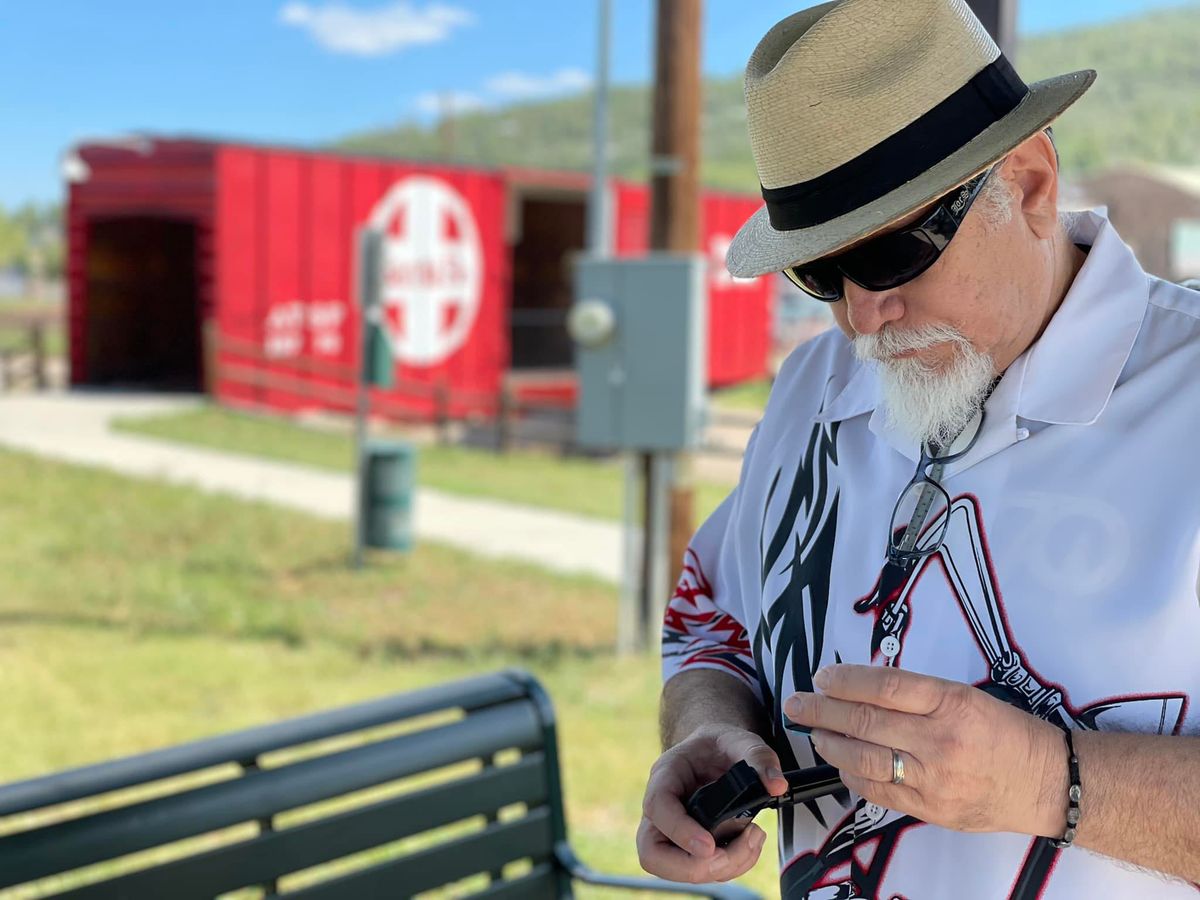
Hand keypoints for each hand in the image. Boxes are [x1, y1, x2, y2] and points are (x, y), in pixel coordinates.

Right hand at [637, 724, 788, 882]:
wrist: (716, 751)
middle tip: (728, 854)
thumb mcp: (739, 739)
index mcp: (666, 774)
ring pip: (676, 868)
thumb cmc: (718, 745)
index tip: (709, 845)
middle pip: (653, 852)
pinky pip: (698, 869)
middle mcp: (662, 807)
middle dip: (694, 866)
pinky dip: (729, 867)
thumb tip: (776, 784)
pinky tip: (748, 845)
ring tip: (750, 841)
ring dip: (719, 867)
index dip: (679, 831)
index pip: (658, 807)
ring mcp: (671, 830)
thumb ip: (758, 756)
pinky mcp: (688, 846)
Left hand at [783, 665, 1065, 835]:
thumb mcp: (966, 696)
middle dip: (821, 711)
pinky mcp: (931, 809)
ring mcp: (934, 778)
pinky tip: (841, 762)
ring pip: (864, 759)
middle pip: (865, 722)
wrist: (1049, 781)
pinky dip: (852, 774)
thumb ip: (917, 694)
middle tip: (797, 703)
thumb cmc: (1007, 732)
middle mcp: (940, 740)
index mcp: (951, 703)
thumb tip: (861, 688)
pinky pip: (878, 790)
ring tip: (814, 733)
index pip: (883, 686)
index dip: (844, 681)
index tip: (821, 677)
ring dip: (830, 744)